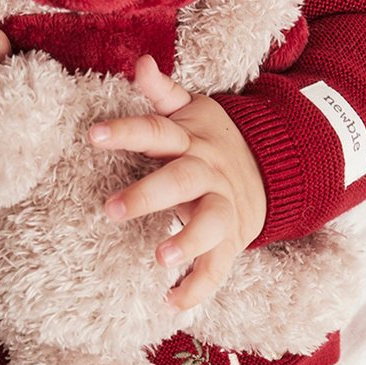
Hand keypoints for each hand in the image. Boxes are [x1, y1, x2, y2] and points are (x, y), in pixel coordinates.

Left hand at [89, 55, 266, 309]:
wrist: (272, 170)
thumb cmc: (211, 141)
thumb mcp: (192, 110)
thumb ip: (162, 92)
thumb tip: (141, 61)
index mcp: (190, 140)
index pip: (155, 131)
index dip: (126, 132)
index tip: (92, 136)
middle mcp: (207, 172)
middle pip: (180, 180)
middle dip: (148, 195)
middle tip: (110, 211)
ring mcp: (222, 207)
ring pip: (209, 223)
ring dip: (186, 241)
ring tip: (159, 259)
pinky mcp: (231, 240)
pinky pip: (218, 266)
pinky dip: (198, 288)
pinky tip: (172, 303)